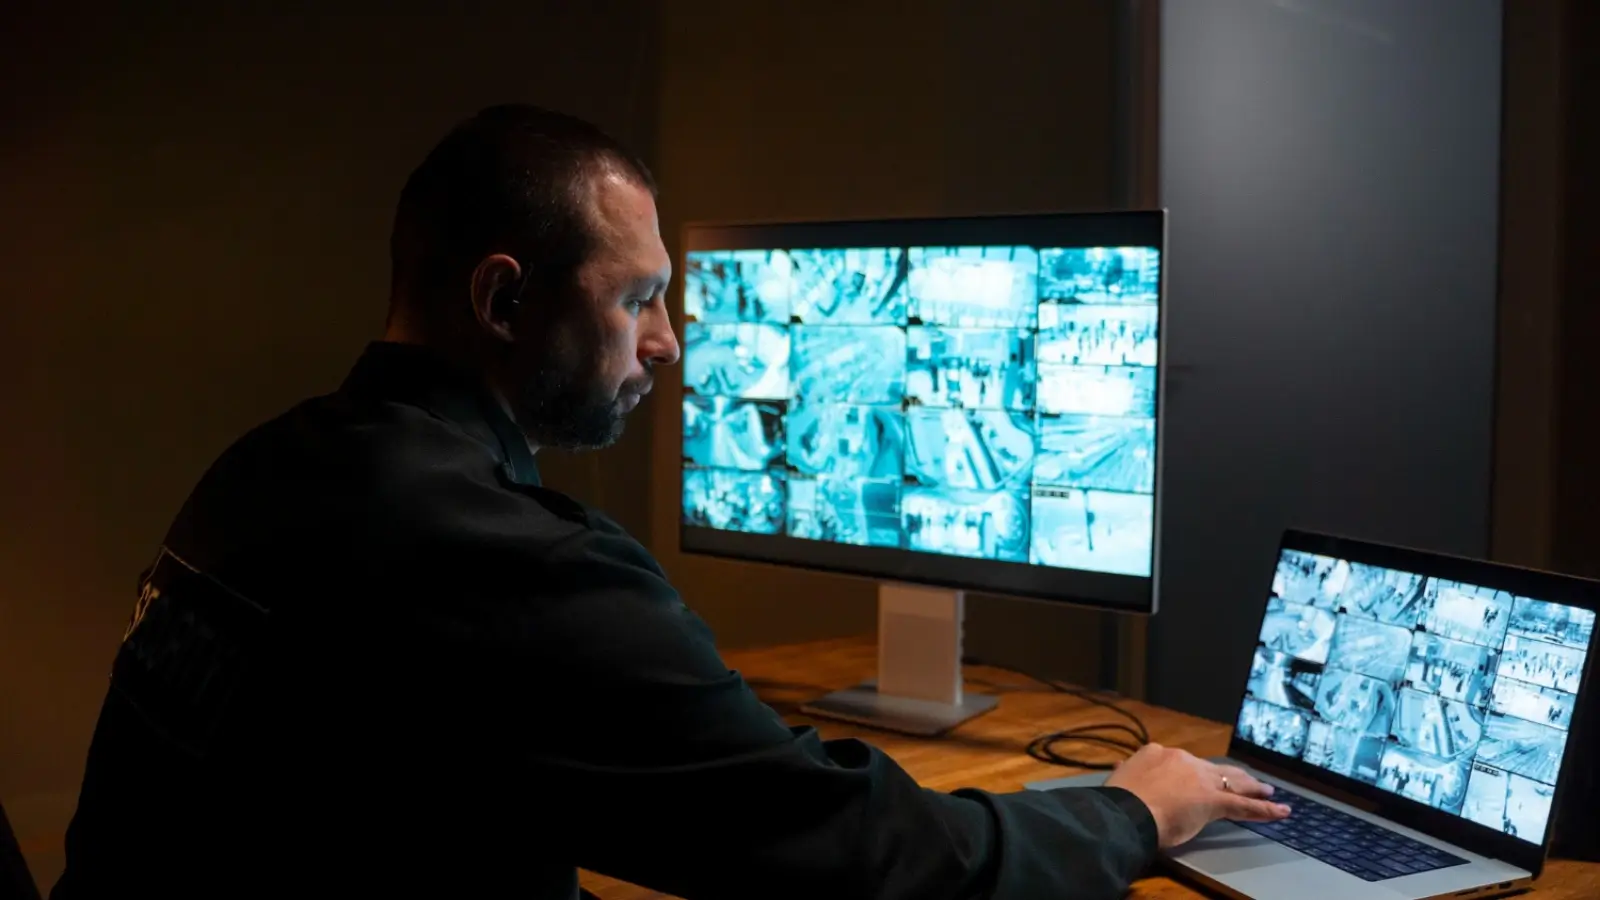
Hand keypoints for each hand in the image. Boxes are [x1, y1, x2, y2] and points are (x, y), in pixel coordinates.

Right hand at [1105, 743, 1290, 847]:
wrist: (1129, 810)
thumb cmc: (1121, 799)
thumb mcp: (1121, 780)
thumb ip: (1125, 772)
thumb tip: (1118, 767)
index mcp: (1157, 754)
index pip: (1181, 763)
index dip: (1190, 771)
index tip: (1192, 777)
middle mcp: (1182, 760)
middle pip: (1213, 769)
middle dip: (1231, 774)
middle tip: (1247, 780)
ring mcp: (1200, 779)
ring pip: (1232, 782)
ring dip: (1252, 787)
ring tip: (1268, 791)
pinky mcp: (1213, 801)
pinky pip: (1243, 806)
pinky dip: (1264, 809)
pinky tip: (1280, 811)